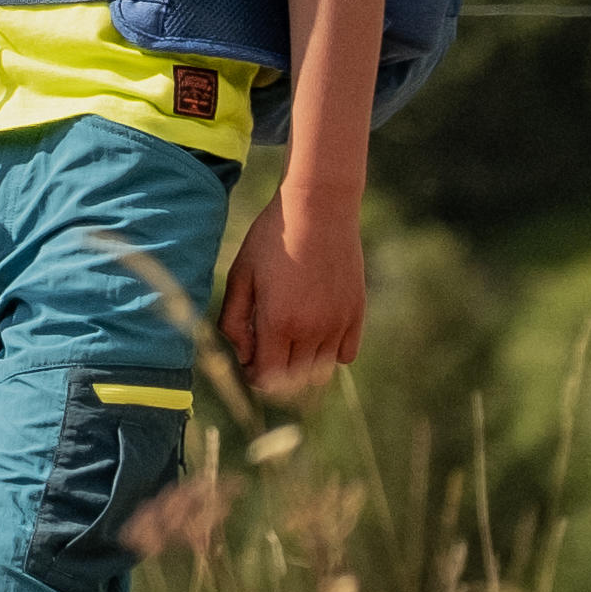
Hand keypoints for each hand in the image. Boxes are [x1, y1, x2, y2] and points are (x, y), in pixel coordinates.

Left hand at [219, 190, 363, 391]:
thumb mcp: (240, 275)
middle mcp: (311, 330)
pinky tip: (317, 334)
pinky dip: (330, 354)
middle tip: (267, 352)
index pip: (267, 379)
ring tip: (291, 343)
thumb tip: (243, 355)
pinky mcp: (356, 313)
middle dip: (276, 376)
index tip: (250, 362)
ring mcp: (337, 323)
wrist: (318, 208)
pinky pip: (345, 355)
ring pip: (321, 373)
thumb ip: (234, 321)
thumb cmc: (273, 239)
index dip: (255, 377)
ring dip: (302, 367)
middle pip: (293, 382)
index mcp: (277, 322)